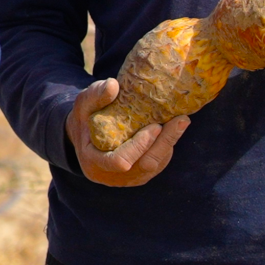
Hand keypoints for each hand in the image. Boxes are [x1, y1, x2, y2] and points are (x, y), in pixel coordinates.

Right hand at [64, 78, 188, 187]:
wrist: (85, 137)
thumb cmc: (84, 119)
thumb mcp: (83, 105)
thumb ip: (95, 95)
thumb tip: (113, 85)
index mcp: (94, 162)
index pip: (120, 162)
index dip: (139, 146)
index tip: (154, 126)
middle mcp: (112, 177)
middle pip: (145, 165)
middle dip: (164, 143)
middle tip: (180, 120)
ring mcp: (128, 179)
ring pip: (155, 165)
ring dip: (169, 143)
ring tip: (181, 121)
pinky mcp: (140, 176)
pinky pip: (158, 164)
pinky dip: (166, 147)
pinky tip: (173, 129)